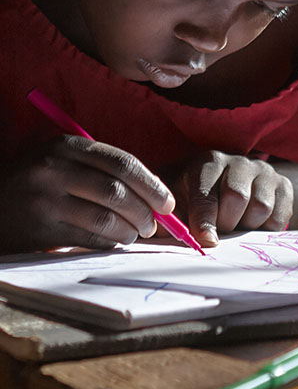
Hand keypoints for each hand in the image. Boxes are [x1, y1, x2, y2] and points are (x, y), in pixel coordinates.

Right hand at [0, 135, 175, 252]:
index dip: (151, 184)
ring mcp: (45, 200)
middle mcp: (54, 169)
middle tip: (154, 224)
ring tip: (135, 235)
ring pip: (105, 218)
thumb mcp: (62, 160)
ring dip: (129, 231)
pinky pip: (87, 238)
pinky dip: (109, 243)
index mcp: (66, 145)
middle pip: (116, 191)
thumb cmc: (37, 181)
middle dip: (144, 211)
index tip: (167, 202)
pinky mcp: (40, 230)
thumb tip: (153, 192)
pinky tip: (114, 242)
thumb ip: (101, 168)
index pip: (122, 163)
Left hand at [171, 151, 292, 245]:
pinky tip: (253, 224)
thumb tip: (159, 231)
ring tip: (236, 226)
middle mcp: (238, 162)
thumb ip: (166, 217)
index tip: (205, 241)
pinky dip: (266, 229)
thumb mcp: (177, 201)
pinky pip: (279, 215)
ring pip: (261, 207)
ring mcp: (264, 172)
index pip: (206, 192)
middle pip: (237, 197)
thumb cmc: (196, 197)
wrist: (232, 184)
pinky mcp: (283, 185)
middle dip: (226, 224)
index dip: (204, 219)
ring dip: (246, 226)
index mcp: (208, 162)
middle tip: (219, 233)